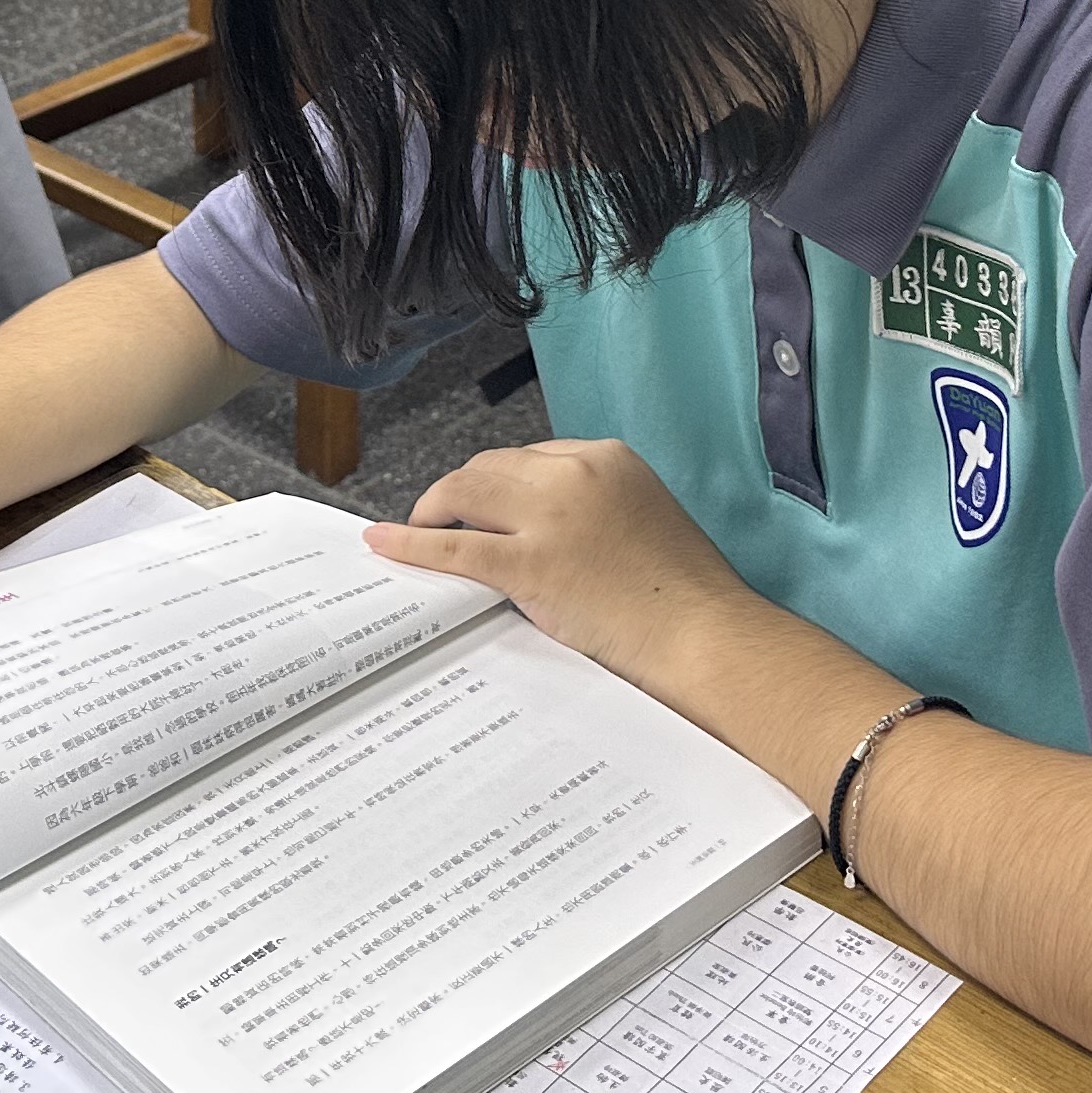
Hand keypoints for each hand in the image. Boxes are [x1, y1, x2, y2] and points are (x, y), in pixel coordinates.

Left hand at [366, 438, 756, 697]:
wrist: (706, 636)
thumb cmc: (686, 595)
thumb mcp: (644, 518)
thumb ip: (593, 509)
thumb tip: (538, 528)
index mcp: (607, 457)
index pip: (528, 456)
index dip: (498, 487)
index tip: (483, 509)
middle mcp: (574, 473)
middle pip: (488, 468)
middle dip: (460, 495)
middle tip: (443, 523)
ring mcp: (550, 516)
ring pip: (463, 494)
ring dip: (434, 512)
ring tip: (418, 533)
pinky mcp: (530, 564)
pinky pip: (451, 548)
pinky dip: (410, 544)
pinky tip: (385, 543)